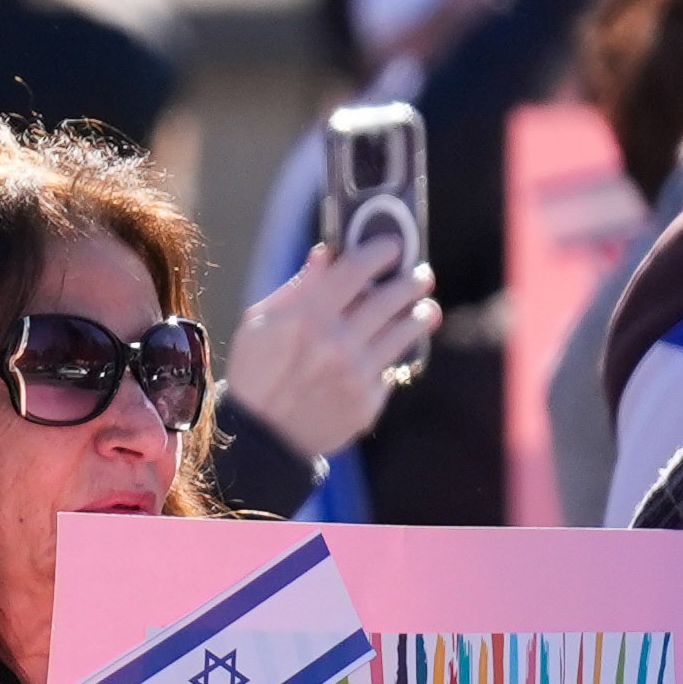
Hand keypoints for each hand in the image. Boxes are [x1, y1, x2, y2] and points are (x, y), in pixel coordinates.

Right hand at [224, 240, 439, 461]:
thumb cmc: (257, 371)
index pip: (356, 269)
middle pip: (391, 297)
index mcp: (306, 317)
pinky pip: (392, 368)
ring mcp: (356, 374)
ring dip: (421, 314)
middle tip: (419, 275)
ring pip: (405, 332)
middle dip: (412, 280)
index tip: (393, 246)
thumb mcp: (260, 322)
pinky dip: (397, 354)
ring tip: (425, 308)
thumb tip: (327, 253)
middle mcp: (336, 343)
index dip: (380, 251)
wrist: (262, 437)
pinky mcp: (368, 402)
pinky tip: (396, 347)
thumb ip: (298, 287)